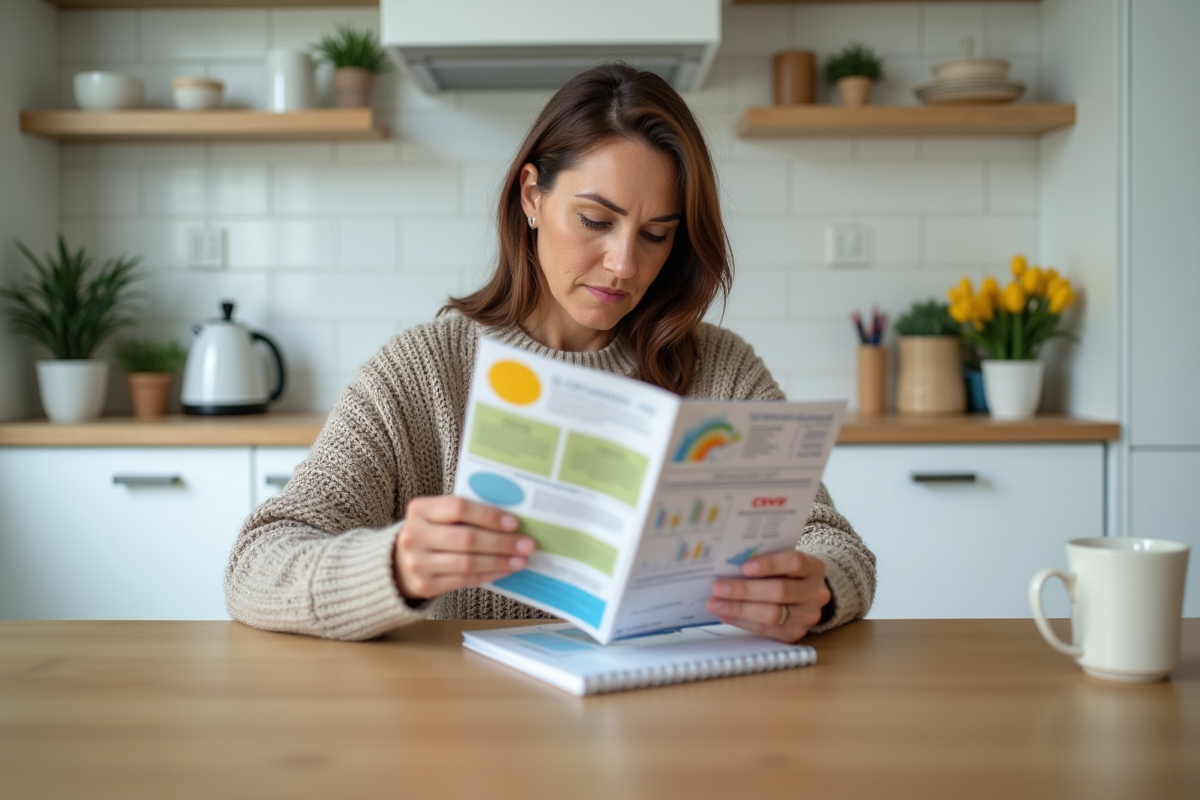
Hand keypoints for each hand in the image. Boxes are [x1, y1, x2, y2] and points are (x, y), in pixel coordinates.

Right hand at [393, 496, 535, 599]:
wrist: (398, 563)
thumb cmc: (431, 533)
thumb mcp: (439, 516)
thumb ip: (466, 514)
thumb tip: (511, 521)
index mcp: (420, 509)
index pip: (459, 508)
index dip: (489, 516)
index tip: (514, 522)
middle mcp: (414, 535)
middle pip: (467, 538)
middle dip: (502, 542)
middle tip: (527, 544)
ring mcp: (417, 562)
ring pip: (468, 562)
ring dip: (500, 561)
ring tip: (521, 560)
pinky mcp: (424, 585)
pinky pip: (464, 580)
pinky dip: (488, 574)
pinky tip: (504, 570)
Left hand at [705, 551, 830, 643]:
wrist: (805, 595)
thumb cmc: (786, 572)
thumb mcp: (783, 561)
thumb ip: (763, 561)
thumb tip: (727, 565)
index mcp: (814, 567)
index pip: (794, 562)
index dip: (770, 564)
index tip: (745, 566)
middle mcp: (816, 593)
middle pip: (780, 591)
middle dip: (745, 590)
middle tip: (718, 587)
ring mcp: (808, 616)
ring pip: (773, 615)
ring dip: (739, 609)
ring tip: (715, 603)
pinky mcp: (796, 634)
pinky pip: (766, 630)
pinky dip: (742, 622)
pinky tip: (725, 615)